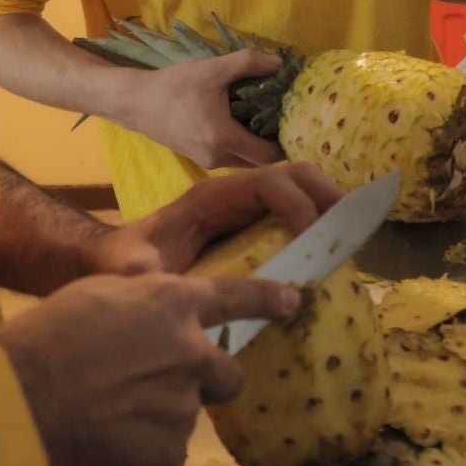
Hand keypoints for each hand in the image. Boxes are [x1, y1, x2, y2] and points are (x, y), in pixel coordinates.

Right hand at [0, 272, 299, 465]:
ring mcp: (183, 404)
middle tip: (162, 388)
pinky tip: (104, 439)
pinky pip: (163, 450)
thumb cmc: (43, 339)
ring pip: (186, 414)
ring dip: (158, 417)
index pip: (236, 297)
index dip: (267, 299)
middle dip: (207, 382)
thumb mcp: (95, 296)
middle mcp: (191, 352)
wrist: (19, 399)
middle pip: (229, 374)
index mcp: (171, 304)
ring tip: (106, 415)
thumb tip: (149, 322)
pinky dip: (140, 448)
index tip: (292, 302)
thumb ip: (138, 306)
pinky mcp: (168, 450)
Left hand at [86, 164, 344, 275]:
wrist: (111, 262)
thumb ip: (145, 275)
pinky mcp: (248, 227)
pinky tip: (333, 250)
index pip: (268, 183)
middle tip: (355, 229)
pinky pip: (291, 214)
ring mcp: (242, 209)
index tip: (313, 239)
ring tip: (353, 238)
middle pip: (293, 176)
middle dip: (327, 196)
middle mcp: (232, 196)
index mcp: (210, 198)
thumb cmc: (122, 262)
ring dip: (328, 208)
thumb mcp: (131, 270)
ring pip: (298, 191)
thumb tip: (171, 289)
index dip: (297, 204)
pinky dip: (318, 224)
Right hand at [122, 51, 283, 168]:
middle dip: (274, 144)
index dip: (286, 143)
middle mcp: (217, 157)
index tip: (295, 124)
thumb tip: (279, 62)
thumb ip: (248, 63)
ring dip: (257, 145)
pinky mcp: (199, 159)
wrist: (136, 103)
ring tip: (266, 120)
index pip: (268, 155)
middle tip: (284, 121)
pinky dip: (242, 145)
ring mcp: (206, 162)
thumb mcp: (212, 69)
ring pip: (244, 161)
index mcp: (223, 138)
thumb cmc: (173, 86)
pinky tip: (243, 123)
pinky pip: (230, 157)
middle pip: (259, 162)